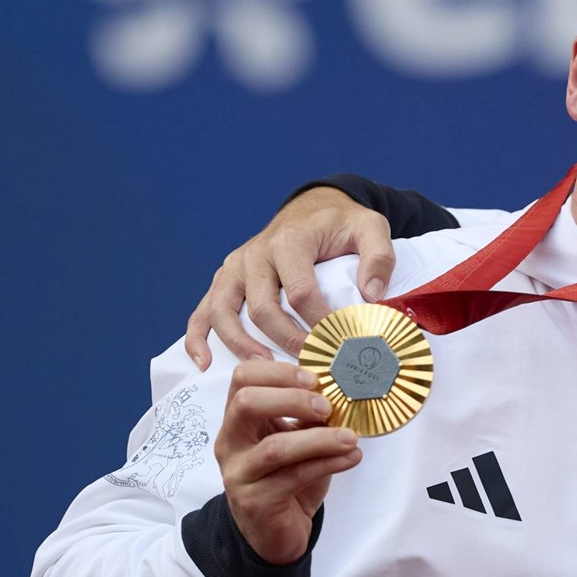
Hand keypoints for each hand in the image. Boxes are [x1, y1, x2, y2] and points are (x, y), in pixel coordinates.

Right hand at [184, 187, 395, 368]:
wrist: (314, 207)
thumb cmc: (341, 222)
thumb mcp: (370, 228)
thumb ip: (378, 257)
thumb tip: (371, 295)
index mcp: (289, 242)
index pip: (301, 292)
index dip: (319, 323)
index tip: (339, 346)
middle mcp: (255, 254)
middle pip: (264, 309)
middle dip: (287, 341)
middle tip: (311, 366)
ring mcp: (235, 268)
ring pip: (226, 313)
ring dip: (242, 345)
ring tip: (265, 369)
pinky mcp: (225, 279)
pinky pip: (203, 310)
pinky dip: (198, 337)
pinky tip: (205, 362)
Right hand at [214, 360, 360, 564]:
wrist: (274, 532)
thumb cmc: (288, 477)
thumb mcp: (296, 438)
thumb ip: (307, 413)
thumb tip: (340, 386)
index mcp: (238, 419)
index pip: (242, 378)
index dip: (278, 371)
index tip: (314, 379)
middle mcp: (231, 443)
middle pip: (247, 403)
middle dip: (292, 398)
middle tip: (328, 406)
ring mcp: (239, 474)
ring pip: (275, 448)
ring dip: (320, 439)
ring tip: (351, 438)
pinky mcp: (255, 502)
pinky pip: (294, 477)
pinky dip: (328, 464)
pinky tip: (352, 457)